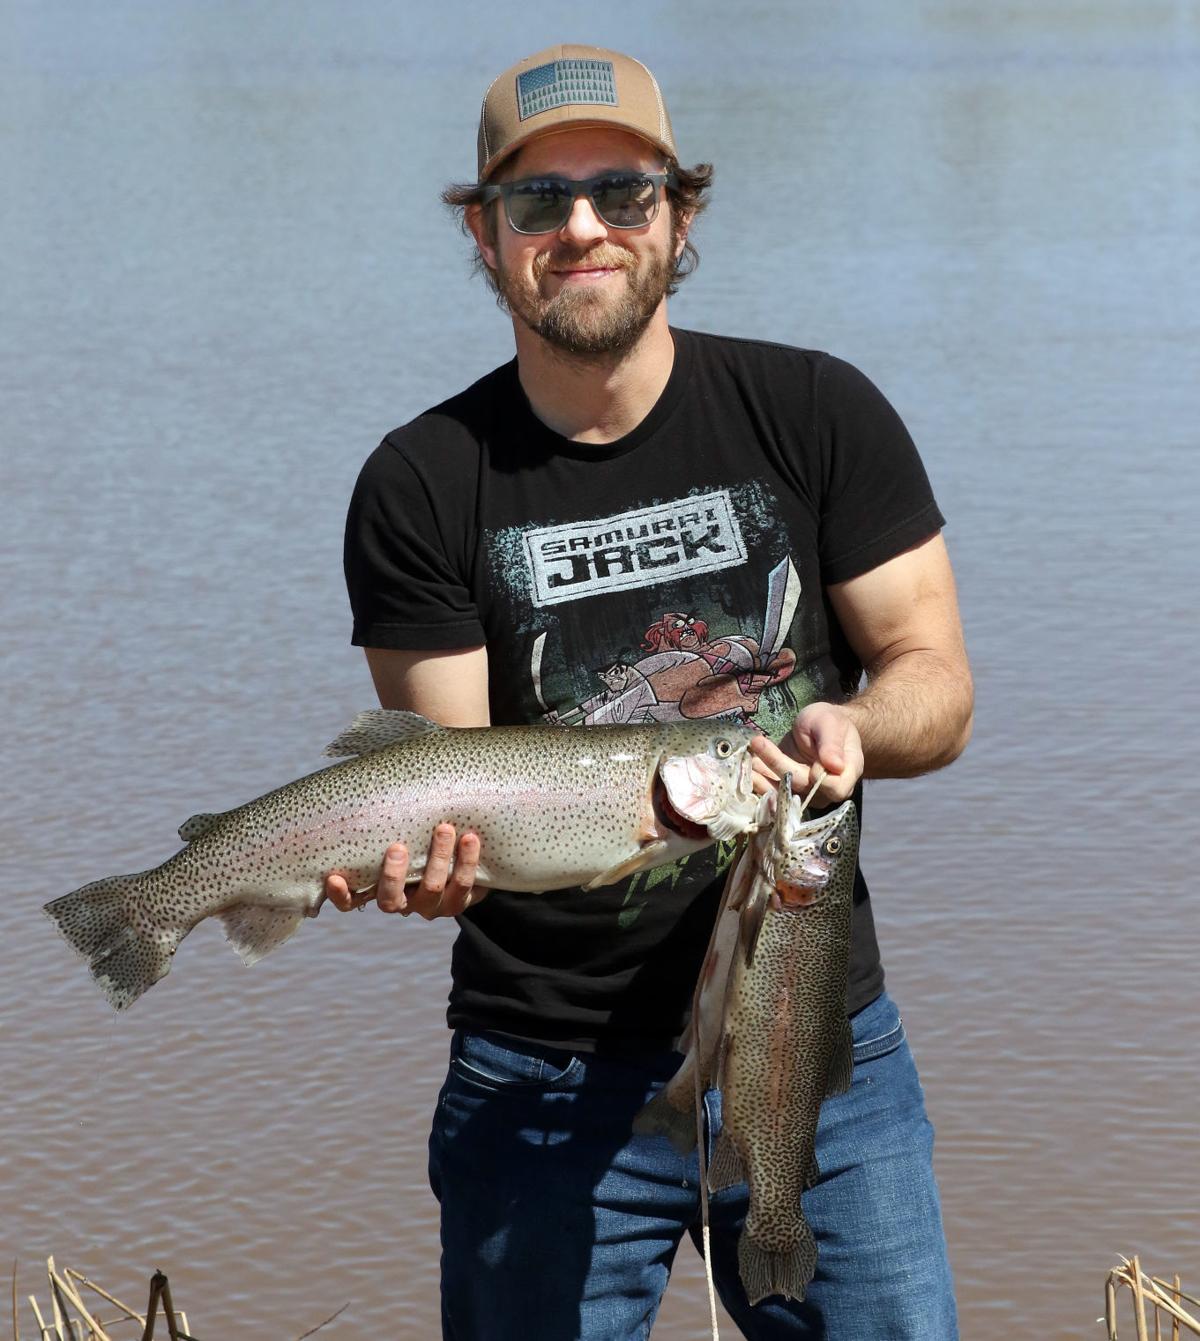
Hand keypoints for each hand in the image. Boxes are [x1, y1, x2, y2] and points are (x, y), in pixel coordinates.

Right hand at [323, 823, 484, 919]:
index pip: (351, 900)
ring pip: (432, 889)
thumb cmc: (416, 834)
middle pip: (391, 900)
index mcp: (378, 889)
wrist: (460, 858)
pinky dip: (467, 861)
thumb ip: (384, 813)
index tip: (332, 878)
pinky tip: (470, 838)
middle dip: (394, 875)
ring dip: (438, 858)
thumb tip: (367, 771)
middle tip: (397, 847)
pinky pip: (464, 885)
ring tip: (445, 829)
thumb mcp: (398, 827)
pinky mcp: (459, 901)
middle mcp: (402, 902)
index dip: (341, 894)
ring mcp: (431, 905)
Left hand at [749, 702, 864, 805]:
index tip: (800, 757)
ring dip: (763, 778)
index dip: (816, 778)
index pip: (834, 788)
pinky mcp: (787, 790)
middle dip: (778, 765)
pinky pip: (772, 791)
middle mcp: (827, 790)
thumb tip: (835, 765)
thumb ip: (832, 743)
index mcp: (846, 774)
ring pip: (784, 794)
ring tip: (748, 758)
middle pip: (802, 787)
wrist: (819, 728)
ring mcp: (806, 793)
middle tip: (758, 742)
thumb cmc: (830, 722)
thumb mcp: (830, 723)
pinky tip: (748, 766)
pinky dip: (758, 780)